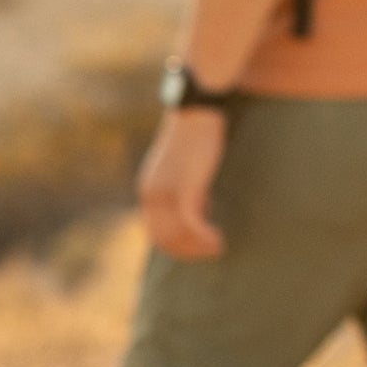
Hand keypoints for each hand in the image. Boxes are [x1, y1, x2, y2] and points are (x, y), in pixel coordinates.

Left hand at [138, 107, 228, 260]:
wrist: (195, 114)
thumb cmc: (194, 138)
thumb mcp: (182, 168)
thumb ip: (185, 190)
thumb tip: (201, 209)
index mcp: (148, 192)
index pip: (156, 232)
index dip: (177, 246)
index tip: (198, 248)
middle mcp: (151, 196)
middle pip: (165, 239)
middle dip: (188, 251)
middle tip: (211, 252)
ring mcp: (166, 193)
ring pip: (178, 235)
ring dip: (198, 247)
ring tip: (218, 247)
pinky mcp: (185, 189)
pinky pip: (191, 224)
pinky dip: (204, 236)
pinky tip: (218, 239)